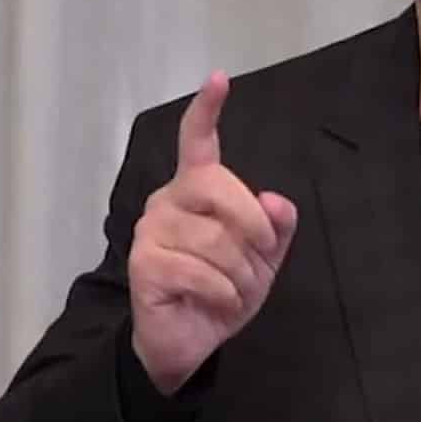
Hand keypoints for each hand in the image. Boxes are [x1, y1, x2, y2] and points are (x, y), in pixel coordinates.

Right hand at [127, 72, 298, 393]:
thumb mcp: (263, 259)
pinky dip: (223, 294)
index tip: (218, 79)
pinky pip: (202, 272)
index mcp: (196, 191)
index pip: (196, 141)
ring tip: (234, 290)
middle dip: (253, 224)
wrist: (189, 342)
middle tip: (263, 255)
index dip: (207, 110)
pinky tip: (217, 303)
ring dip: (241, 273)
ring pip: (216, 239)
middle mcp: (168, 201)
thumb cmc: (222, 291)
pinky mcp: (144, 265)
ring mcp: (151, 231)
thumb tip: (276, 200)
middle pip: (218, 186)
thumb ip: (276, 227)